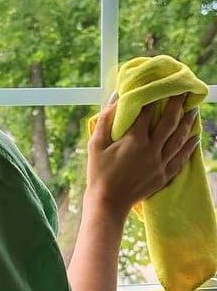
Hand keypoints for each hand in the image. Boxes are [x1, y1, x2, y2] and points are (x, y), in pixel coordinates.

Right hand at [86, 93, 199, 221]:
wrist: (108, 203)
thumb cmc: (98, 173)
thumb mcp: (96, 144)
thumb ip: (105, 119)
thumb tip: (115, 98)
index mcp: (134, 140)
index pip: (147, 112)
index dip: (153, 98)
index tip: (158, 87)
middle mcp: (152, 150)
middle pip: (169, 122)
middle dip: (177, 105)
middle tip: (184, 93)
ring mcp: (160, 164)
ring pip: (179, 139)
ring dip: (187, 124)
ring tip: (193, 111)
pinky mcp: (163, 176)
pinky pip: (181, 158)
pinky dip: (189, 147)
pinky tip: (194, 139)